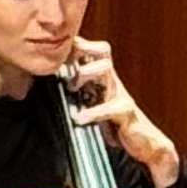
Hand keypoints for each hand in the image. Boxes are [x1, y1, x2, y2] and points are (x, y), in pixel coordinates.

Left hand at [62, 39, 175, 185]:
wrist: (143, 142)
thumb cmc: (114, 124)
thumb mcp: (92, 107)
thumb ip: (76, 98)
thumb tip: (43, 95)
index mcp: (102, 79)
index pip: (91, 51)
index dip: (76, 45)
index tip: (55, 48)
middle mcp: (112, 82)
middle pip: (102, 51)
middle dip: (83, 49)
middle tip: (65, 62)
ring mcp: (120, 95)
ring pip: (106, 69)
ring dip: (86, 74)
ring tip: (72, 87)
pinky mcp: (127, 112)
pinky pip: (111, 107)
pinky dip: (93, 112)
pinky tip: (79, 118)